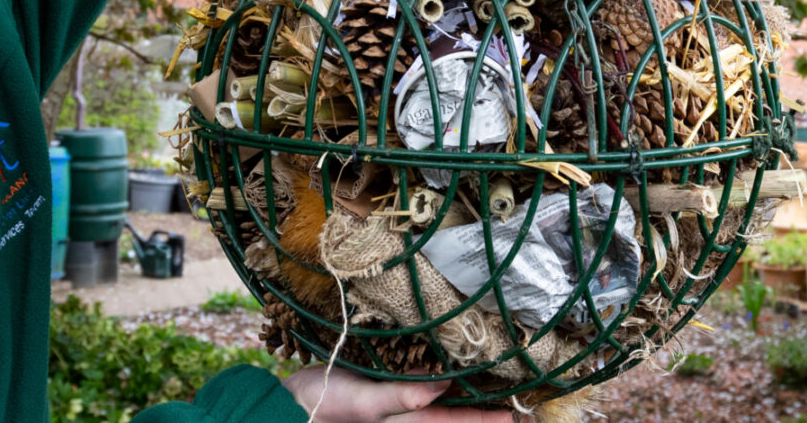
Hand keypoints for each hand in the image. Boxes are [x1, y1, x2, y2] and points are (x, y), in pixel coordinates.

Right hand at [282, 366, 514, 421]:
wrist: (287, 409)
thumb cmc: (323, 404)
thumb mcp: (363, 401)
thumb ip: (400, 396)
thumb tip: (442, 387)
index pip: (453, 422)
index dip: (485, 420)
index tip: (517, 417)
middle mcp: (405, 421)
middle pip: (450, 421)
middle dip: (483, 419)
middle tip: (519, 416)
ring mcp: (394, 414)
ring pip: (437, 415)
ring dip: (464, 411)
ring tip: (495, 405)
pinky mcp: (381, 402)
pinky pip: (419, 405)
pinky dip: (439, 400)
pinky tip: (446, 389)